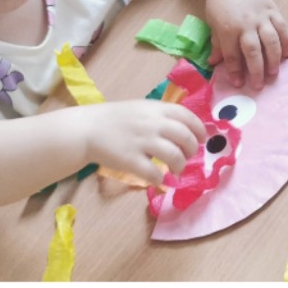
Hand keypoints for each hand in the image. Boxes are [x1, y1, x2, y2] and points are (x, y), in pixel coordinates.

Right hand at [80, 100, 205, 183]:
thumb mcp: (140, 108)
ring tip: (175, 170)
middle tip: (187, 157)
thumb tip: (187, 131)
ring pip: (174, 156)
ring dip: (180, 166)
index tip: (202, 139)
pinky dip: (160, 179)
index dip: (199, 129)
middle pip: (186, 137)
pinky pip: (154, 174)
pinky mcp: (130, 160)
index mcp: (155, 109)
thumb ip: (161, 116)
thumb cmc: (114, 119)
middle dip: (192, 150)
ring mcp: (141, 142)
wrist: (85, 129)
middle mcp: (151, 123)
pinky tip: (158, 179)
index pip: (187, 116)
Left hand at [204, 0, 287, 88]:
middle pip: (253, 51)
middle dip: (256, 71)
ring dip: (273, 59)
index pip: (232, 55)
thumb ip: (217, 43)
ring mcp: (262, 16)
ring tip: (274, 73)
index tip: (238, 84)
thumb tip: (214, 63)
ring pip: (271, 41)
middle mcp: (246, 23)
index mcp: (228, 27)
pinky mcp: (273, 10)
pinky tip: (285, 56)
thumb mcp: (213, 22)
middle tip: (259, 85)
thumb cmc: (220, 2)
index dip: (235, 71)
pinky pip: (282, 29)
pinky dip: (285, 44)